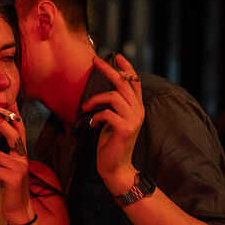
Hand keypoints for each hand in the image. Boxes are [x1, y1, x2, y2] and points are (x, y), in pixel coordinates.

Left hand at [0, 105, 32, 223]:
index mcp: (21, 155)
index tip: (9, 103)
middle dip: (1, 123)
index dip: (15, 117)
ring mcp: (20, 168)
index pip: (20, 132)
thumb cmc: (9, 190)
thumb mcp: (3, 172)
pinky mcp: (14, 179)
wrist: (17, 210)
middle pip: (13, 136)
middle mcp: (23, 159)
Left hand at [82, 53, 144, 193]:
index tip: (117, 56)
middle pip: (124, 83)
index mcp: (137, 109)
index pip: (135, 83)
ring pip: (114, 96)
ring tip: (86, 108)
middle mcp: (138, 112)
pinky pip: (107, 113)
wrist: (115, 168)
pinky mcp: (124, 129)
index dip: (127, 68)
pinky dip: (96, 116)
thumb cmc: (112, 144)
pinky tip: (92, 125)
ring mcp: (133, 120)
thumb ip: (113, 107)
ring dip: (96, 99)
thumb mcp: (113, 121)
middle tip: (94, 60)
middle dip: (108, 70)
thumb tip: (103, 94)